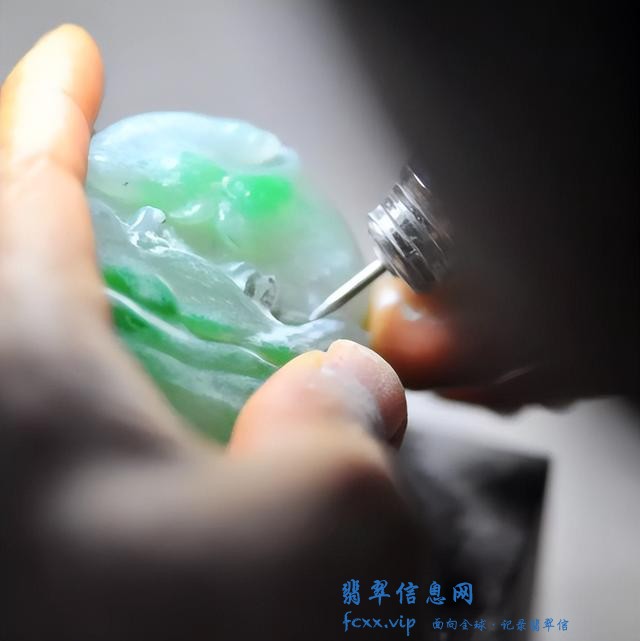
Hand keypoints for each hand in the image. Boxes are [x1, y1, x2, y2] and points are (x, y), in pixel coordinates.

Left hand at [0, 26, 413, 639]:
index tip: (77, 56)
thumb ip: (346, 443)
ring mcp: (11, 458)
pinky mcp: (31, 505)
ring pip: (61, 357)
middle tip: (164, 234)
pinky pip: (68, 424)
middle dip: (103, 227)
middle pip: (37, 266)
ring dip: (130, 343)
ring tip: (198, 366)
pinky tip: (180, 451)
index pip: (32, 180)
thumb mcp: (293, 544)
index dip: (61, 106)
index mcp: (15, 370)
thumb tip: (353, 392)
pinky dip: (122, 415)